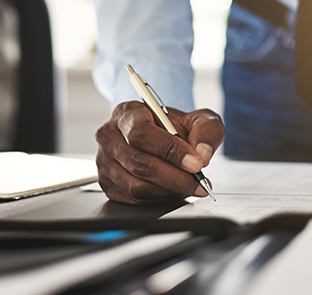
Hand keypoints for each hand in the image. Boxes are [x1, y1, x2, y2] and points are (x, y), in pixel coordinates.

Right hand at [95, 101, 224, 203]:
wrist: (163, 136)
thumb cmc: (176, 126)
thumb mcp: (198, 120)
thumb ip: (206, 132)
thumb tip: (203, 155)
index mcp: (127, 112)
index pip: (141, 133)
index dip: (169, 150)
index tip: (195, 163)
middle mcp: (109, 135)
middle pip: (139, 163)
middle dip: (175, 177)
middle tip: (199, 182)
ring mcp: (104, 161)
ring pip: (136, 185)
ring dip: (169, 190)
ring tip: (190, 186)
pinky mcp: (107, 183)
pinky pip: (133, 199)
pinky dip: (159, 198)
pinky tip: (174, 190)